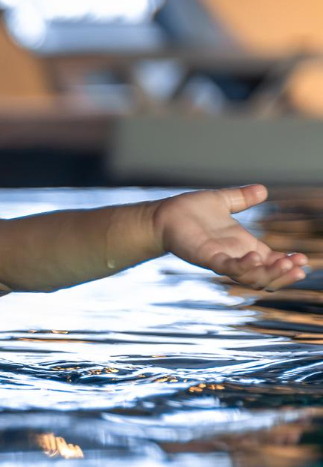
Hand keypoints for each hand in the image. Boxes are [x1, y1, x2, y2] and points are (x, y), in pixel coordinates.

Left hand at [153, 185, 308, 290]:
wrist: (163, 215)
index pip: (271, 261)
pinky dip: (243, 265)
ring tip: (285, 265)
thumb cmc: (189, 211)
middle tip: (300, 268)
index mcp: (242, 245)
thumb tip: (262, 190)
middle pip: (264, 275)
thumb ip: (242, 198)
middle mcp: (234, 256)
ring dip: (269, 273)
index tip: (303, 261)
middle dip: (284, 274)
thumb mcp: (223, 202)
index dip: (287, 264)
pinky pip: (227, 267)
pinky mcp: (206, 257)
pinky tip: (255, 257)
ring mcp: (220, 259)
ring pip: (249, 277)